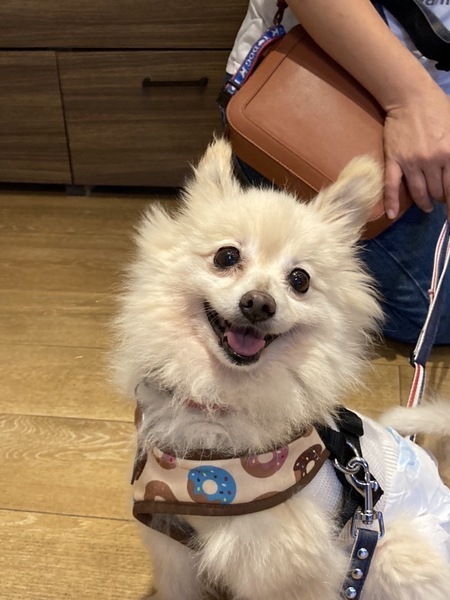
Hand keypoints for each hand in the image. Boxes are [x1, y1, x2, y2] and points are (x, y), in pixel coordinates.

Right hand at [383, 87, 449, 220]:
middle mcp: (431, 161)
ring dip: (424, 202)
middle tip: (440, 199)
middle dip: (440, 198)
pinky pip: (392, 186)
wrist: (410, 98)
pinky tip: (392, 215)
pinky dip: (391, 202)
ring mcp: (411, 163)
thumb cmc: (439, 110)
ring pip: (419, 192)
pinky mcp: (394, 161)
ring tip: (427, 206)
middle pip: (437, 192)